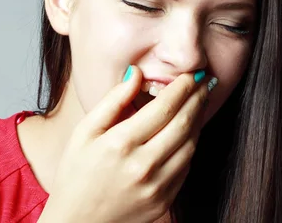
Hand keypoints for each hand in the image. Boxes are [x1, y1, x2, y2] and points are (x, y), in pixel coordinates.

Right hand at [39, 65, 212, 222]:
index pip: (164, 107)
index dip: (183, 87)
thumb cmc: (77, 173)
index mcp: (120, 143)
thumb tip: (137, 73)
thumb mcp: (85, 131)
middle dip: (198, 98)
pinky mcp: (164, 201)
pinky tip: (190, 130)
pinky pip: (186, 167)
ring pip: (191, 145)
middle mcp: (142, 165)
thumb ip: (113, 100)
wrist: (77, 222)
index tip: (192, 74)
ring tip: (201, 102)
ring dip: (200, 120)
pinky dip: (192, 144)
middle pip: (184, 123)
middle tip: (205, 81)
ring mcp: (156, 186)